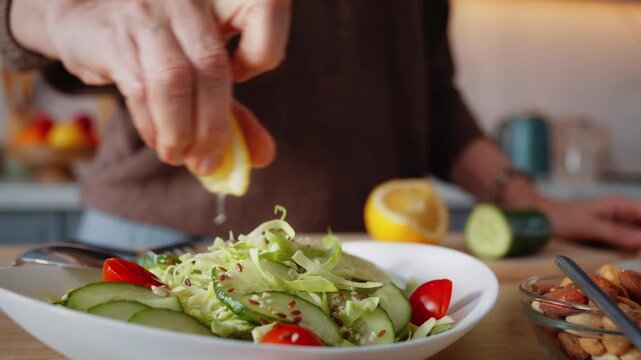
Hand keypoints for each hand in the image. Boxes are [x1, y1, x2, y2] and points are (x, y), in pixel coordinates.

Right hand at [11, 0, 288, 173]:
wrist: (84, 21)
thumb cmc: (156, 47)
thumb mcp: (199, 67)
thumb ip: (234, 110)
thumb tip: (263, 156)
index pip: (266, 6)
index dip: (265, 51)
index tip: (242, 77)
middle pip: (213, 64)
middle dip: (214, 124)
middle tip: (208, 160)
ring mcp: (147, 13)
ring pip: (174, 80)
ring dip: (180, 131)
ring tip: (180, 156)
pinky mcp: (112, 36)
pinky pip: (140, 88)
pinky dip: (153, 125)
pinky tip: (158, 140)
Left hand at [538, 196, 640, 248]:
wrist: (540, 219)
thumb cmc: (562, 218)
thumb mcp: (589, 226)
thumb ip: (616, 233)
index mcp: (620, 205)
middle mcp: (622, 214)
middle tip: (639, 254)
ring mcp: (616, 226)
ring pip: (637, 237)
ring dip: (638, 247)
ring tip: (636, 256)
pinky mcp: (608, 237)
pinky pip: (626, 244)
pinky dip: (631, 251)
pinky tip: (633, 258)